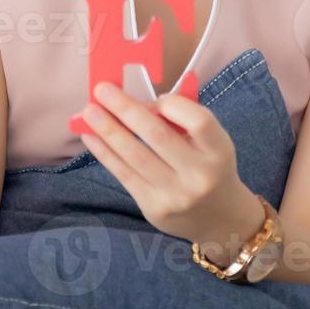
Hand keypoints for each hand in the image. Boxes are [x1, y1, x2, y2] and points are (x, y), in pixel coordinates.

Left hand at [76, 80, 262, 249]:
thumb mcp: (210, 142)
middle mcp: (200, 175)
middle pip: (158, 136)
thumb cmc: (209, 166)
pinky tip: (90, 136)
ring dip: (108, 130)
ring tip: (88, 111)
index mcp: (220, 151)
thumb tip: (134, 98)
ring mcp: (176, 194)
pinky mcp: (154, 208)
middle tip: (102, 90)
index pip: (199, 122)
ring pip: (135, 156)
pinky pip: (124, 174)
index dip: (174, 105)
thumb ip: (183, 121)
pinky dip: (104, 152)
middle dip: (125, 109)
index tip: (155, 97)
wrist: (220, 219)